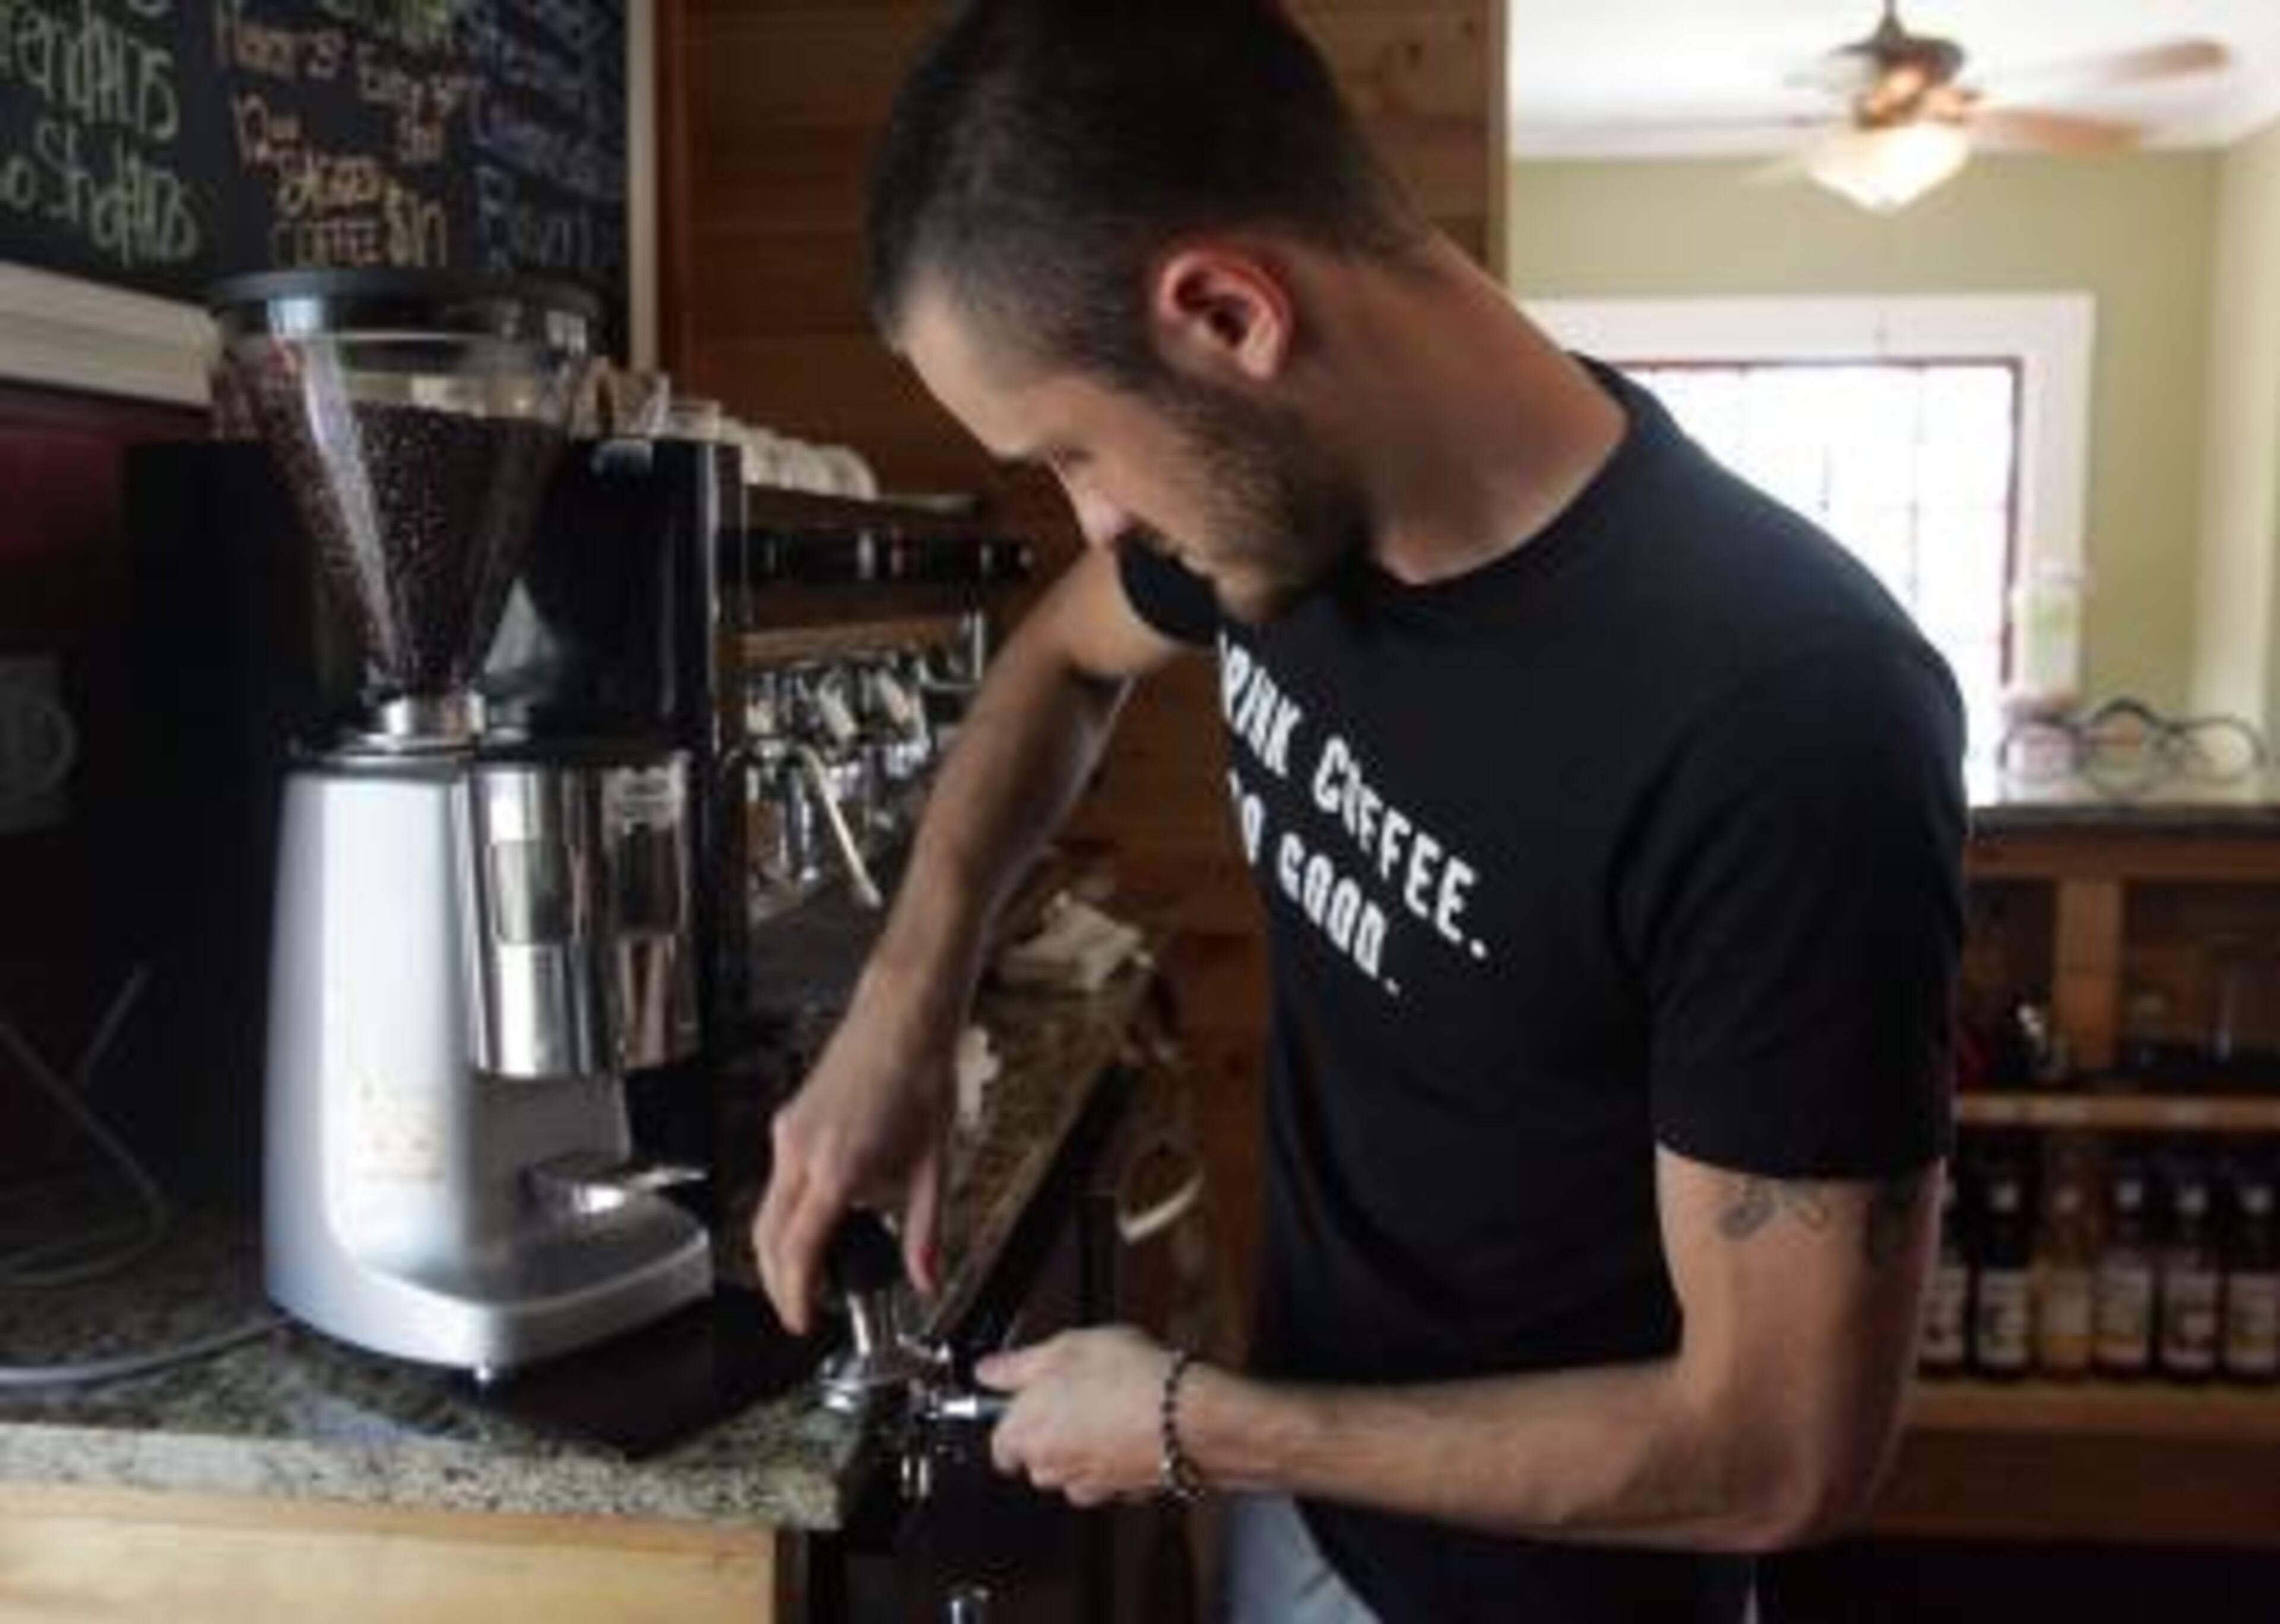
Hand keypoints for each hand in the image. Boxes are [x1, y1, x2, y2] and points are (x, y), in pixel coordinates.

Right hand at [751, 975, 958, 1334]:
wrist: (902, 1018)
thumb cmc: (921, 1077)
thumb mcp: (933, 1164)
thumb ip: (924, 1229)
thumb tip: (926, 1277)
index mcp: (838, 1168)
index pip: (798, 1251)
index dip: (793, 1296)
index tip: (801, 1322)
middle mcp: (801, 1152)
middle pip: (766, 1239)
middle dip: (777, 1283)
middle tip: (800, 1309)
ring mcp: (788, 1134)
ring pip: (765, 1210)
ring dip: (778, 1249)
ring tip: (809, 1275)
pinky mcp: (787, 1121)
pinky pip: (776, 1180)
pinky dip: (786, 1212)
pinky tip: (819, 1218)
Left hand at [976, 1326, 1171, 1507]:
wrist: (1187, 1414)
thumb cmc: (1129, 1377)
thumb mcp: (1066, 1347)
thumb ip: (1017, 1364)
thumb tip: (989, 1370)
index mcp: (1025, 1433)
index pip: (998, 1444)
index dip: (1013, 1420)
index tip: (1028, 1400)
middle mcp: (1051, 1467)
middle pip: (1035, 1459)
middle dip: (1051, 1432)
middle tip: (1077, 1392)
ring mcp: (1088, 1484)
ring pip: (1072, 1470)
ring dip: (1083, 1447)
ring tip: (1110, 1407)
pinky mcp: (1122, 1492)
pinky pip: (1109, 1477)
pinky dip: (1115, 1458)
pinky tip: (1132, 1428)